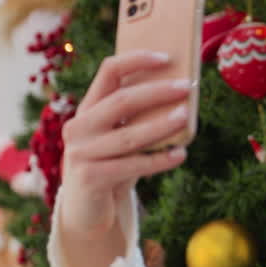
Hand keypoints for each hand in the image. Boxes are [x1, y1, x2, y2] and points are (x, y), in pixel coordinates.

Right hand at [59, 50, 192, 236]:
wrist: (88, 209)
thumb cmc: (113, 165)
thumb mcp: (122, 137)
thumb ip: (140, 119)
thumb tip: (182, 98)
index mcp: (88, 108)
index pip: (108, 71)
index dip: (136, 60)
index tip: (166, 57)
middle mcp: (79, 127)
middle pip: (121, 101)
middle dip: (157, 92)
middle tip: (186, 87)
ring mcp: (81, 153)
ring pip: (129, 136)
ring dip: (161, 125)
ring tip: (186, 117)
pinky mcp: (90, 178)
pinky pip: (131, 165)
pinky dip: (158, 160)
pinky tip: (180, 155)